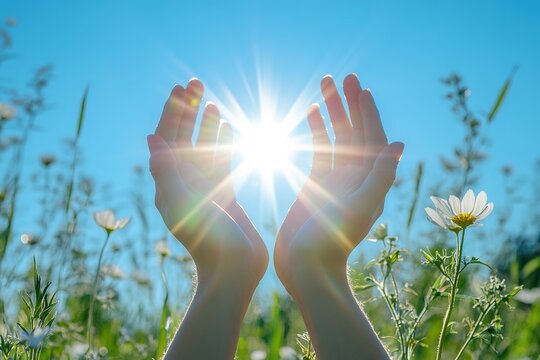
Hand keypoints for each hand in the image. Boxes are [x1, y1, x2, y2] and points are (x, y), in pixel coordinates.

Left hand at [148, 79, 267, 285]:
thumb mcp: (182, 202)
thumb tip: (151, 137)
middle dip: (190, 109)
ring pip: (205, 148)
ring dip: (207, 124)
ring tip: (212, 102)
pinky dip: (225, 144)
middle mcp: (184, 182)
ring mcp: (205, 188)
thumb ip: (167, 170)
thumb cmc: (208, 238)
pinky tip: (231, 129)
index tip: (181, 87)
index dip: (172, 111)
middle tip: (198, 82)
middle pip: (185, 137)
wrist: (233, 269)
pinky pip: (222, 163)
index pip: (167, 138)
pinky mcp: (223, 195)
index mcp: (170, 182)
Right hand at [275, 73, 403, 292]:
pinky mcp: (316, 184)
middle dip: (349, 103)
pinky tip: (310, 113)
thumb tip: (399, 145)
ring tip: (323, 85)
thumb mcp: (359, 209)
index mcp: (369, 180)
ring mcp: (336, 179)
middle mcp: (356, 176)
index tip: (360, 87)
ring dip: (331, 111)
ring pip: (336, 137)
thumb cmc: (332, 242)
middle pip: (355, 131)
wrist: (307, 267)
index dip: (368, 112)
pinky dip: (316, 131)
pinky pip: (318, 151)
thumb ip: (380, 177)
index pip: (372, 138)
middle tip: (341, 77)